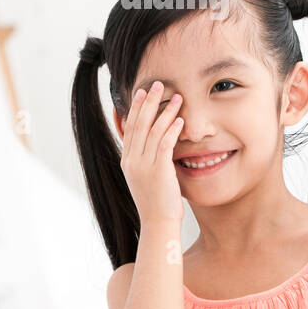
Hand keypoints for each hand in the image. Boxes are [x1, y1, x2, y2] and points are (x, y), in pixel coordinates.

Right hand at [119, 82, 185, 224]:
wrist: (158, 224)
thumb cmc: (156, 203)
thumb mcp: (145, 178)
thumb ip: (146, 160)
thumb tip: (153, 143)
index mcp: (127, 161)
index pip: (129, 128)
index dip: (135, 108)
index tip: (141, 92)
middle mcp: (132, 161)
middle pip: (139, 124)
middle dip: (148, 102)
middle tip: (156, 84)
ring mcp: (143, 166)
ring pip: (152, 131)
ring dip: (165, 111)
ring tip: (175, 97)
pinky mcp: (158, 171)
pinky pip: (164, 144)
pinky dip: (171, 130)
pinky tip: (179, 120)